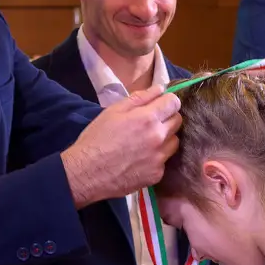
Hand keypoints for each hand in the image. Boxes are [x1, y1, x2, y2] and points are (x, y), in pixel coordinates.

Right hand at [62, 85, 181, 206]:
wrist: (87, 173)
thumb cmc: (96, 138)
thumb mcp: (113, 111)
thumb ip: (140, 98)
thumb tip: (160, 89)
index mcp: (148, 118)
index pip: (174, 103)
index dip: (168, 101)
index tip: (160, 105)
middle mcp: (158, 137)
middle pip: (177, 121)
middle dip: (167, 118)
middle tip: (150, 123)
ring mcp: (159, 158)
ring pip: (174, 142)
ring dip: (165, 138)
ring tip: (146, 142)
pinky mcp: (157, 174)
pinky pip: (164, 161)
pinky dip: (156, 158)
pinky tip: (141, 159)